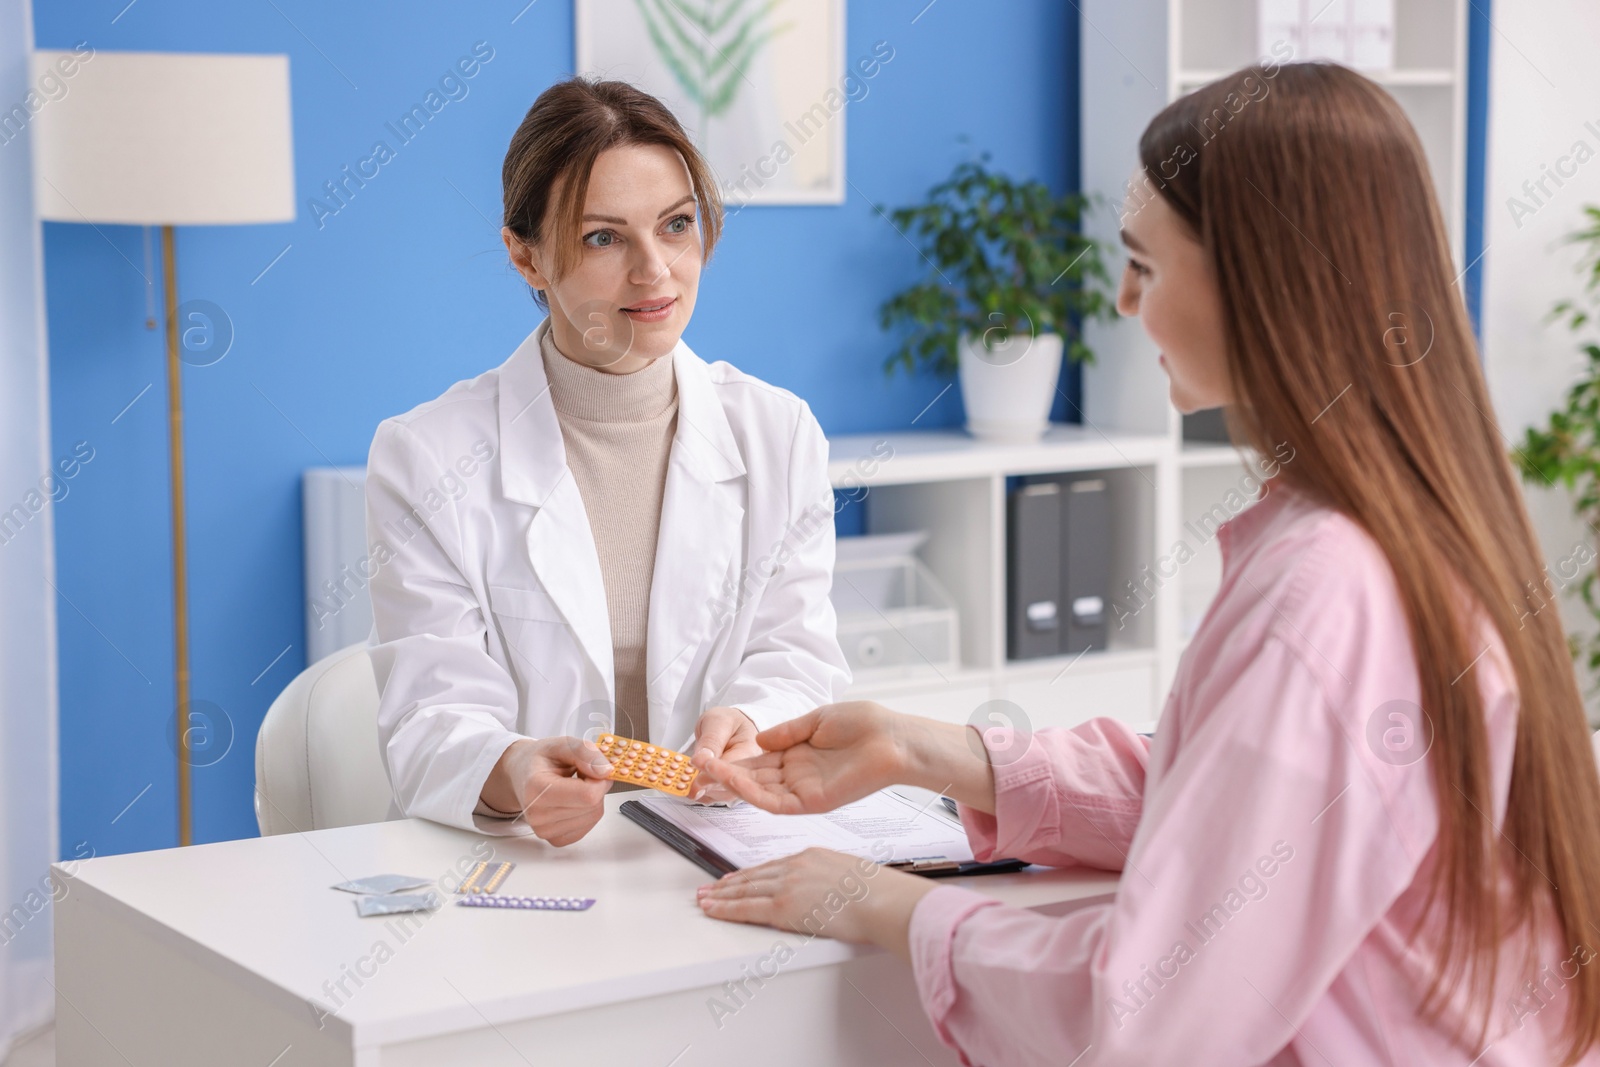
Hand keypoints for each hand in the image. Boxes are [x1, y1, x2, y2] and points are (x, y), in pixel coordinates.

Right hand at [486, 736, 612, 845]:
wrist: (521, 773)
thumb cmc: (540, 759)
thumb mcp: (562, 743)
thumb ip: (585, 752)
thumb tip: (605, 771)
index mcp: (537, 788)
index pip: (588, 795)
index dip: (600, 779)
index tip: (594, 767)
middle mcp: (538, 814)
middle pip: (592, 806)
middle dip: (596, 786)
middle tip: (581, 774)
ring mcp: (545, 830)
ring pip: (593, 816)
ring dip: (593, 799)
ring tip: (575, 785)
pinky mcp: (555, 839)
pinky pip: (588, 826)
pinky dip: (588, 811)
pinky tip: (574, 800)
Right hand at [691, 701, 904, 814]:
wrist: (893, 738)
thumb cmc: (864, 725)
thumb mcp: (816, 720)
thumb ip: (786, 732)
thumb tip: (758, 739)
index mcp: (799, 757)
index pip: (758, 762)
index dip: (734, 761)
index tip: (709, 756)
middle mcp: (798, 777)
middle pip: (753, 780)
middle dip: (724, 776)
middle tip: (697, 770)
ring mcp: (803, 792)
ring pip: (758, 793)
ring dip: (731, 784)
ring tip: (706, 771)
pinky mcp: (811, 803)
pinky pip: (775, 803)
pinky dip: (752, 794)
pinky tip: (733, 781)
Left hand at [696, 847, 935, 957]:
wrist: (880, 900)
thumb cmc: (877, 892)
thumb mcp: (851, 874)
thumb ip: (832, 879)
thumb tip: (831, 892)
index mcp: (811, 856)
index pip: (773, 865)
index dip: (751, 872)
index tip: (738, 876)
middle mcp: (795, 866)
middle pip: (754, 874)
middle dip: (728, 881)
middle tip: (710, 886)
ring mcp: (787, 885)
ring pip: (744, 889)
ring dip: (721, 894)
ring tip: (704, 898)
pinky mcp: (783, 906)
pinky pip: (745, 907)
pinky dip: (725, 908)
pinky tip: (711, 909)